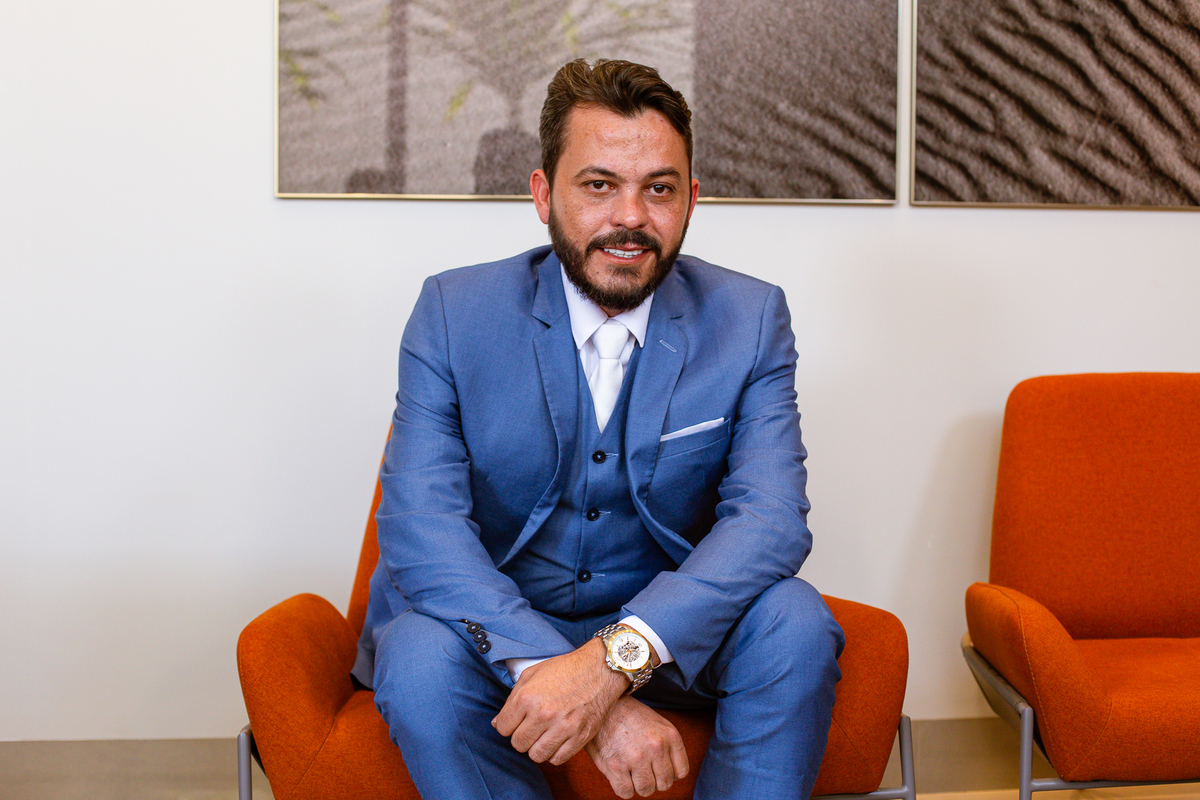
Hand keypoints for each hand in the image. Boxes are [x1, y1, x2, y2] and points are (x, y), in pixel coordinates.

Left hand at [492, 638, 627, 764]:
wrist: (600, 668)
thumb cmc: (565, 668)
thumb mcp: (532, 674)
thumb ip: (512, 698)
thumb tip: (497, 723)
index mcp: (527, 697)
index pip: (503, 728)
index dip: (508, 725)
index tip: (516, 720)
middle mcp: (543, 714)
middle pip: (518, 744)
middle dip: (521, 736)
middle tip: (531, 726)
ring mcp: (563, 728)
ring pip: (536, 755)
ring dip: (537, 747)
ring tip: (544, 734)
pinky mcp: (580, 737)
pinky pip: (558, 759)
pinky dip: (555, 752)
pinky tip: (557, 739)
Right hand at [585, 697, 688, 797]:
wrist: (602, 705)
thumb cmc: (629, 715)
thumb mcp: (657, 723)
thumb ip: (668, 746)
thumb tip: (671, 774)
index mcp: (670, 735)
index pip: (680, 771)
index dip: (669, 773)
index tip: (659, 769)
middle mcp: (656, 747)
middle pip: (665, 783)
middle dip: (654, 780)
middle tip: (643, 770)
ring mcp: (636, 758)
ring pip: (646, 790)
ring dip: (638, 785)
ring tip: (631, 771)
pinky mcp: (616, 766)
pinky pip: (626, 792)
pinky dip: (623, 787)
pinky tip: (620, 774)